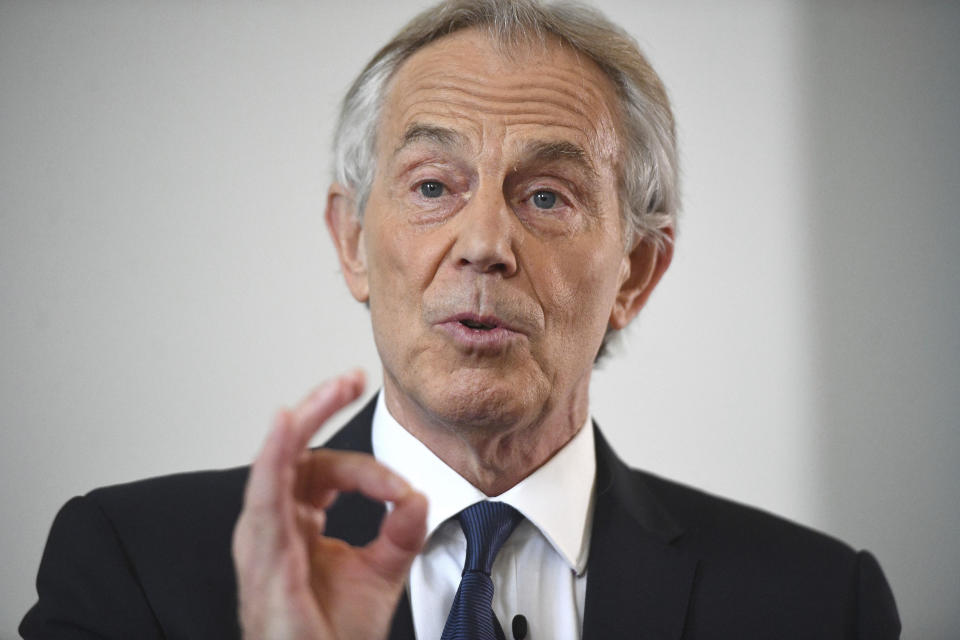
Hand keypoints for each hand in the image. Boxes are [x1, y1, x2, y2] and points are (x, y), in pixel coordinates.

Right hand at [233, 371, 427, 638]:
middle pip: (292, 451)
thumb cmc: (333, 633)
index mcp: (297, 523)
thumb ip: (402, 532)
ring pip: (277, 461)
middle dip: (320, 409)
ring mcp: (265, 538)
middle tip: (350, 380)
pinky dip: (274, 454)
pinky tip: (286, 424)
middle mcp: (275, 525)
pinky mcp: (266, 554)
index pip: (325, 470)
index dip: (368, 471)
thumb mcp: (381, 573)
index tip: (401, 490)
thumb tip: (418, 497)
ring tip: (332, 389)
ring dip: (305, 419)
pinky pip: (265, 494)